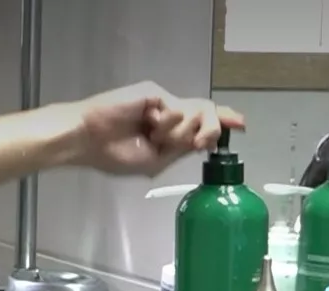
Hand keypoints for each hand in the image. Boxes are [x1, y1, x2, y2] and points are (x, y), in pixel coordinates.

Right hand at [74, 81, 245, 175]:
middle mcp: (169, 113)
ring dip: (181, 133)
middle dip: (212, 129)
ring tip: (156, 136)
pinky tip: (148, 125)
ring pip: (198, 111)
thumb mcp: (154, 161)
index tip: (240, 124)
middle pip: (208, 112)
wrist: (88, 140)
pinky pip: (179, 109)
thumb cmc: (113, 154)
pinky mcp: (156, 92)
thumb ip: (180, 150)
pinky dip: (167, 123)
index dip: (222, 120)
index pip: (201, 122)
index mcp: (167, 131)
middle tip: (198, 144)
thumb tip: (205, 141)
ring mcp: (163, 101)